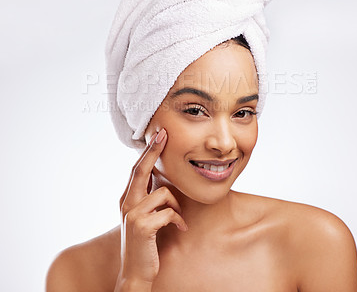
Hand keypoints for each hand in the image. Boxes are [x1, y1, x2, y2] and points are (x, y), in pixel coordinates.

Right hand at [114, 128, 187, 290]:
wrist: (136, 271)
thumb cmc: (144, 241)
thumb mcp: (144, 215)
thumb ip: (148, 197)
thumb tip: (159, 178)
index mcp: (128, 198)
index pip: (137, 169)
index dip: (148, 151)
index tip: (159, 135)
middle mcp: (127, 203)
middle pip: (141, 170)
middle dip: (153, 151)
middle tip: (165, 135)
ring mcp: (133, 214)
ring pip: (163, 193)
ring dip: (176, 206)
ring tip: (178, 218)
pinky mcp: (143, 226)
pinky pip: (169, 212)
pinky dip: (178, 219)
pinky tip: (180, 228)